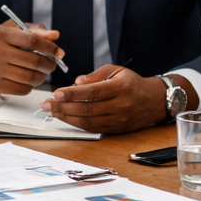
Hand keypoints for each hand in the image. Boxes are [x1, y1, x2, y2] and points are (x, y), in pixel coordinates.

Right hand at [0, 21, 62, 93]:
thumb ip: (34, 31)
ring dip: (42, 77)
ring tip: (41, 73)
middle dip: (49, 65)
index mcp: (1, 34)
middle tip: (52, 65)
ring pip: (30, 78)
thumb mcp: (10, 30)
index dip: (50, 48)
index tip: (59, 52)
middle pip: (34, 61)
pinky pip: (22, 89)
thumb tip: (55, 35)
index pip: (33, 40)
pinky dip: (30, 86)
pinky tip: (28, 81)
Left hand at [42, 65, 183, 133]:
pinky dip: (77, 124)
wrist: (153, 101)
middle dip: (63, 107)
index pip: (92, 92)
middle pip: (87, 109)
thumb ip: (96, 75)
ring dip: (67, 117)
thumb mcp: (116, 71)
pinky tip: (66, 118)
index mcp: (121, 87)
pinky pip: (93, 129)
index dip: (72, 94)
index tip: (56, 93)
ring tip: (53, 111)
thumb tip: (77, 82)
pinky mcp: (117, 130)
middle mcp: (121, 105)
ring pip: (88, 122)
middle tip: (47, 103)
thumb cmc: (132, 83)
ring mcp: (119, 120)